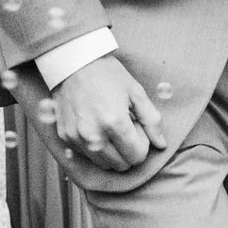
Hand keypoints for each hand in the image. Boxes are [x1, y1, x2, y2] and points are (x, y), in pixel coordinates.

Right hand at [48, 51, 168, 171]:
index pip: (137, 156)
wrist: (73, 62)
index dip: (142, 145)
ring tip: (110, 128)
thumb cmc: (107, 74)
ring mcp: (77, 137)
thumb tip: (161, 144)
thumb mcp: (136, 92)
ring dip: (112, 152)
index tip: (137, 128)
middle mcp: (93, 135)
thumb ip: (151, 121)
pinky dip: (95, 147)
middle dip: (128, 151)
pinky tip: (95, 126)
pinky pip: (86, 155)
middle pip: (121, 165)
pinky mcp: (65, 136)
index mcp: (115, 122)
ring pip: (103, 164)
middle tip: (125, 129)